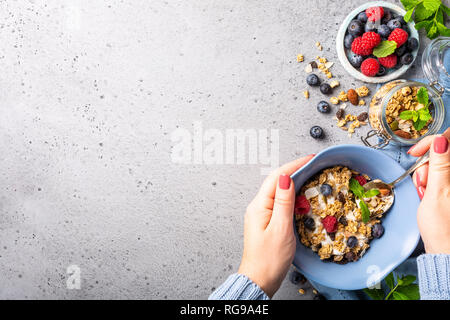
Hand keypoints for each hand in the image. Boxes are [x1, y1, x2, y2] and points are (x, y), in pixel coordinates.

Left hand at [238, 155, 313, 297]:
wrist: (259, 279)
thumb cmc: (269, 260)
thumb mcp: (281, 229)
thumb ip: (283, 202)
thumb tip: (285, 177)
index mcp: (259, 206)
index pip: (276, 177)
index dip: (294, 165)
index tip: (310, 159)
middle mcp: (258, 207)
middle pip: (276, 181)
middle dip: (295, 170)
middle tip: (314, 165)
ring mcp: (262, 213)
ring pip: (278, 190)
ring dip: (294, 181)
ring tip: (310, 175)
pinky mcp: (267, 221)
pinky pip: (279, 201)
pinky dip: (292, 195)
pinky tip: (301, 196)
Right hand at [408, 128, 449, 253]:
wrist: (447, 251)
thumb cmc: (443, 229)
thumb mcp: (437, 193)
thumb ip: (439, 165)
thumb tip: (440, 141)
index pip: (449, 141)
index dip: (432, 143)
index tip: (417, 153)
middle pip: (443, 154)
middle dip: (427, 165)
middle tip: (423, 183)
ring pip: (439, 166)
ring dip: (427, 176)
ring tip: (425, 193)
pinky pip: (440, 177)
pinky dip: (431, 183)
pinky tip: (428, 195)